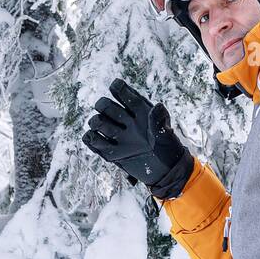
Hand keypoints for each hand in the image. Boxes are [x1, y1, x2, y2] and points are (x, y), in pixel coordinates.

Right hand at [81, 78, 194, 197]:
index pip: (127, 96)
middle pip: (107, 106)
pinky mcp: (111, 151)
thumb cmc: (168, 150)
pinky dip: (91, 138)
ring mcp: (117, 136)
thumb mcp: (167, 136)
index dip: (119, 88)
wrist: (165, 172)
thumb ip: (160, 122)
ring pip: (99, 122)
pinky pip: (94, 140)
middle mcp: (126, 121)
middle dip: (103, 105)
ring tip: (105, 128)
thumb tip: (158, 106)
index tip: (116, 86)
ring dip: (97, 122)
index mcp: (140, 112)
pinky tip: (94, 138)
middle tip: (107, 110)